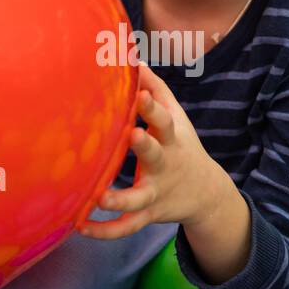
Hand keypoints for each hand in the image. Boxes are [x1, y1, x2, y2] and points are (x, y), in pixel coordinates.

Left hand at [78, 62, 218, 239]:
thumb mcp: (176, 118)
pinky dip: (107, 231)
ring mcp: (157, 192)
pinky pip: (127, 227)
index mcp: (171, 138)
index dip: (153, 106)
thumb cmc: (180, 145)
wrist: (206, 194)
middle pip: (156, 154)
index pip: (163, 119)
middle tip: (131, 136)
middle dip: (145, 146)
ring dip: (119, 199)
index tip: (140, 92)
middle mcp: (165, 165)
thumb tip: (134, 57)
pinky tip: (82, 228)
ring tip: (98, 198)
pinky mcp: (149, 215)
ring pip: (138, 199)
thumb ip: (156, 90)